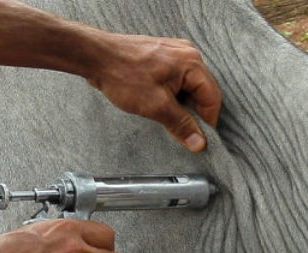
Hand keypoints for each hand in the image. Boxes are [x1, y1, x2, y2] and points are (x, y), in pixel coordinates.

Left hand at [87, 33, 221, 151]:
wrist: (94, 56)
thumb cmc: (122, 75)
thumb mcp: (156, 106)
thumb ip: (182, 125)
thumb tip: (199, 143)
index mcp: (192, 63)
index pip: (212, 99)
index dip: (207, 122)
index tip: (198, 138)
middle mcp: (188, 54)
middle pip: (202, 92)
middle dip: (193, 113)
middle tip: (180, 128)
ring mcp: (175, 53)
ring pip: (189, 87)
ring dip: (182, 104)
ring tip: (164, 113)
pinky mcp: (163, 56)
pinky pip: (177, 80)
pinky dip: (173, 94)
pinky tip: (159, 101)